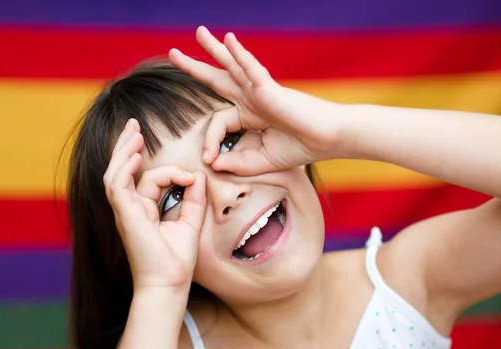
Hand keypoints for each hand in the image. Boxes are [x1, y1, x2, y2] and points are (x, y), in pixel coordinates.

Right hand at [103, 119, 206, 290]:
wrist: (170, 284)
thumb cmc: (177, 261)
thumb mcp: (191, 223)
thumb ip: (194, 199)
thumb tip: (197, 175)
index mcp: (145, 211)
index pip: (151, 180)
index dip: (173, 173)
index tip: (192, 177)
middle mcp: (131, 209)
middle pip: (124, 171)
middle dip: (128, 146)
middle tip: (134, 124)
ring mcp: (125, 212)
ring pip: (117, 174)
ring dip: (124, 151)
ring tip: (133, 131)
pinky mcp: (125, 216)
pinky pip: (118, 186)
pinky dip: (124, 168)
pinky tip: (134, 155)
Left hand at [169, 26, 342, 175]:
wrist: (327, 140)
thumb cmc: (301, 148)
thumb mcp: (263, 161)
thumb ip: (239, 164)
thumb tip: (214, 163)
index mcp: (249, 115)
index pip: (218, 123)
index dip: (210, 141)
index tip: (210, 159)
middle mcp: (251, 99)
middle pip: (217, 80)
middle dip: (194, 68)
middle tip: (173, 54)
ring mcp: (260, 91)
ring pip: (232, 66)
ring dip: (214, 49)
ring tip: (198, 33)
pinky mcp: (270, 89)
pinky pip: (252, 69)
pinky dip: (240, 55)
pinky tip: (229, 40)